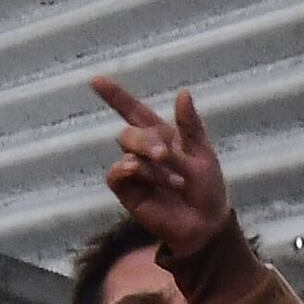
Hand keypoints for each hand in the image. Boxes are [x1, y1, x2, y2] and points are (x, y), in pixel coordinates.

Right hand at [89, 79, 231, 258]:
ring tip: (172, 181)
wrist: (205, 223)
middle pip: (129, 132)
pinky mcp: (127, 191)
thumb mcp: (202, 152)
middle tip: (166, 157)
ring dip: (149, 162)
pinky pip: (118, 172)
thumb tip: (183, 92)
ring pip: (125, 149)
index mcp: (162, 137)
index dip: (115, 96)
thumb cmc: (207, 189)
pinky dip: (133, 171)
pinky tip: (148, 181)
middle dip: (146, 141)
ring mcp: (134, 171)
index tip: (95, 80)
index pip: (134, 112)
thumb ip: (189, 125)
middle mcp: (144, 152)